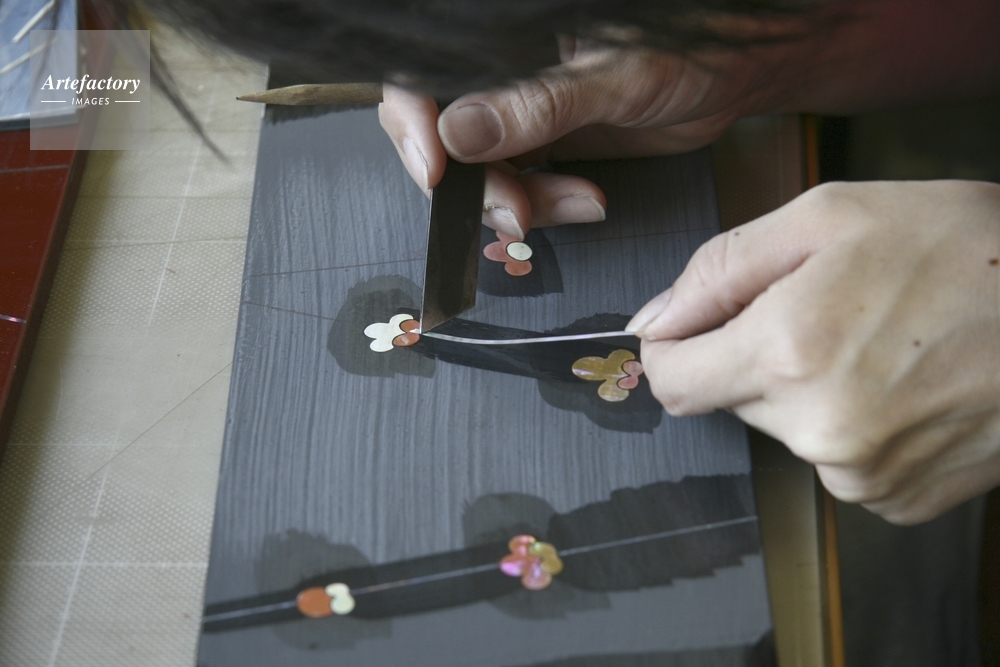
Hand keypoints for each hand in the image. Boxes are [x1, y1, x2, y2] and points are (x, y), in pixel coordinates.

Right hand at [378, 39, 773, 237]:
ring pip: (478, 170)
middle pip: (442, 134)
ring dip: (516, 202)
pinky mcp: (540, 140)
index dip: (412, 123)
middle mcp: (499, 70)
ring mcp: (516, 107)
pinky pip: (516, 185)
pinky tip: (586, 202)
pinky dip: (543, 206)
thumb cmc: (689, 50)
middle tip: (517, 211)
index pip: (422, 75)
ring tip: (576, 204)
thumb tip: (456, 134)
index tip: (436, 172)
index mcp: (501, 34)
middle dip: (476, 183)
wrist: (735, 75)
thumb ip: (537, 105)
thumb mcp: (616, 76)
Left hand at [628, 181, 999, 523]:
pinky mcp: (898, 498)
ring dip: (806, 386)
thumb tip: (653, 321)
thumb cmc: (963, 246)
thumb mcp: (827, 217)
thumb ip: (720, 269)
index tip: (697, 325)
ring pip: (784, 428)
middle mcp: (818, 429)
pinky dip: (850, 420)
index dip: (673, 348)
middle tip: (827, 307)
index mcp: (789, 352)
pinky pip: (836, 457)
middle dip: (755, 353)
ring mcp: (861, 474)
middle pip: (730, 399)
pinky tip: (902, 381)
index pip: (670, 381)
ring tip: (877, 339)